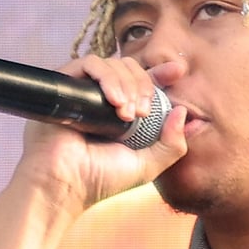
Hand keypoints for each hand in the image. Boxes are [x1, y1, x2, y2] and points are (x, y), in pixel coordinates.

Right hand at [0, 54, 187, 248]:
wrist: (64, 184)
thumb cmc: (100, 179)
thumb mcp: (148, 166)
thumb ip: (172, 144)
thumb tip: (183, 111)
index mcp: (120, 113)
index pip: (142, 82)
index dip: (161, 72)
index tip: (178, 70)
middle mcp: (101, 98)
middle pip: (130, 68)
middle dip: (144, 85)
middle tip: (143, 113)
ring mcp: (83, 90)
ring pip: (113, 64)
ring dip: (127, 85)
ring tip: (127, 114)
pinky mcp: (65, 84)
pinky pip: (90, 64)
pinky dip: (107, 78)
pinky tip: (114, 103)